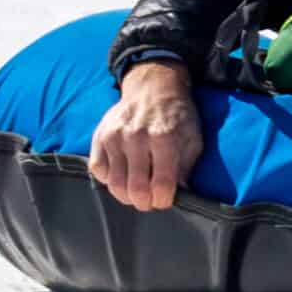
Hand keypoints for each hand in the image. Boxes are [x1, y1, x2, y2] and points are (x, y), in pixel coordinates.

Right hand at [88, 60, 203, 209]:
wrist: (154, 88)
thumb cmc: (177, 116)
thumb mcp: (193, 138)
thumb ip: (187, 167)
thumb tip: (179, 193)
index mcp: (164, 138)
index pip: (161, 184)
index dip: (163, 200)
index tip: (164, 200)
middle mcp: (137, 136)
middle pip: (135, 188)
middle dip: (144, 203)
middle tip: (149, 201)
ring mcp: (115, 136)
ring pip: (114, 183)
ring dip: (126, 195)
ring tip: (135, 191)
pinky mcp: (100, 136)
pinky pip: (98, 169)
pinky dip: (108, 179)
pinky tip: (121, 174)